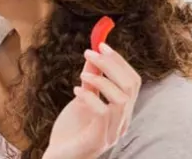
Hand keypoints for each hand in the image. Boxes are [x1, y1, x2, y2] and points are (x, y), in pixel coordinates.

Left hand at [44, 43, 141, 158]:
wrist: (58, 157)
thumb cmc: (70, 130)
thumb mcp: (82, 99)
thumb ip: (91, 80)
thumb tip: (94, 54)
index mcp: (122, 112)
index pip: (133, 82)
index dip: (120, 61)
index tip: (101, 45)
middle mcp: (122, 122)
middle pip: (130, 86)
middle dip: (111, 65)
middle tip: (90, 52)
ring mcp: (112, 132)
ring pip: (120, 98)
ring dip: (100, 80)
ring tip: (82, 75)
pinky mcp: (98, 140)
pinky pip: (103, 112)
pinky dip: (90, 97)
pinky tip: (76, 92)